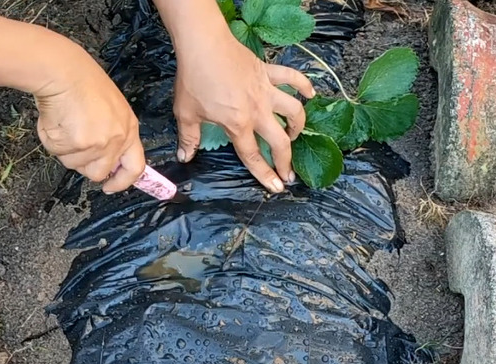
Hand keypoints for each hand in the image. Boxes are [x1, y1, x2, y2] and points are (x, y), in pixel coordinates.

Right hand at [33, 49, 145, 193]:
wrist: (63, 71)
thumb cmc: (83, 83)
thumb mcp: (112, 110)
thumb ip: (113, 135)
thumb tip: (106, 161)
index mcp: (129, 130)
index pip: (135, 168)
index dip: (122, 182)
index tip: (111, 187)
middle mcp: (117, 140)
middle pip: (99, 173)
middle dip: (83, 164)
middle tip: (74, 142)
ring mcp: (98, 144)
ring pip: (74, 164)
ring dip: (65, 149)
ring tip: (66, 122)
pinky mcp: (78, 143)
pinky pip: (58, 153)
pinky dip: (52, 140)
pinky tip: (56, 120)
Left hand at [159, 1, 314, 192]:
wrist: (203, 44)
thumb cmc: (194, 79)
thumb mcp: (186, 113)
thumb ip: (189, 138)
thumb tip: (184, 156)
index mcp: (238, 124)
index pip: (253, 156)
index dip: (266, 175)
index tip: (277, 188)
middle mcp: (257, 111)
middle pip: (280, 141)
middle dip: (287, 160)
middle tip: (289, 173)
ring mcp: (266, 91)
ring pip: (293, 110)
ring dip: (298, 125)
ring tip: (294, 133)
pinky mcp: (268, 72)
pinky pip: (292, 78)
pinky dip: (304, 85)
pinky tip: (310, 94)